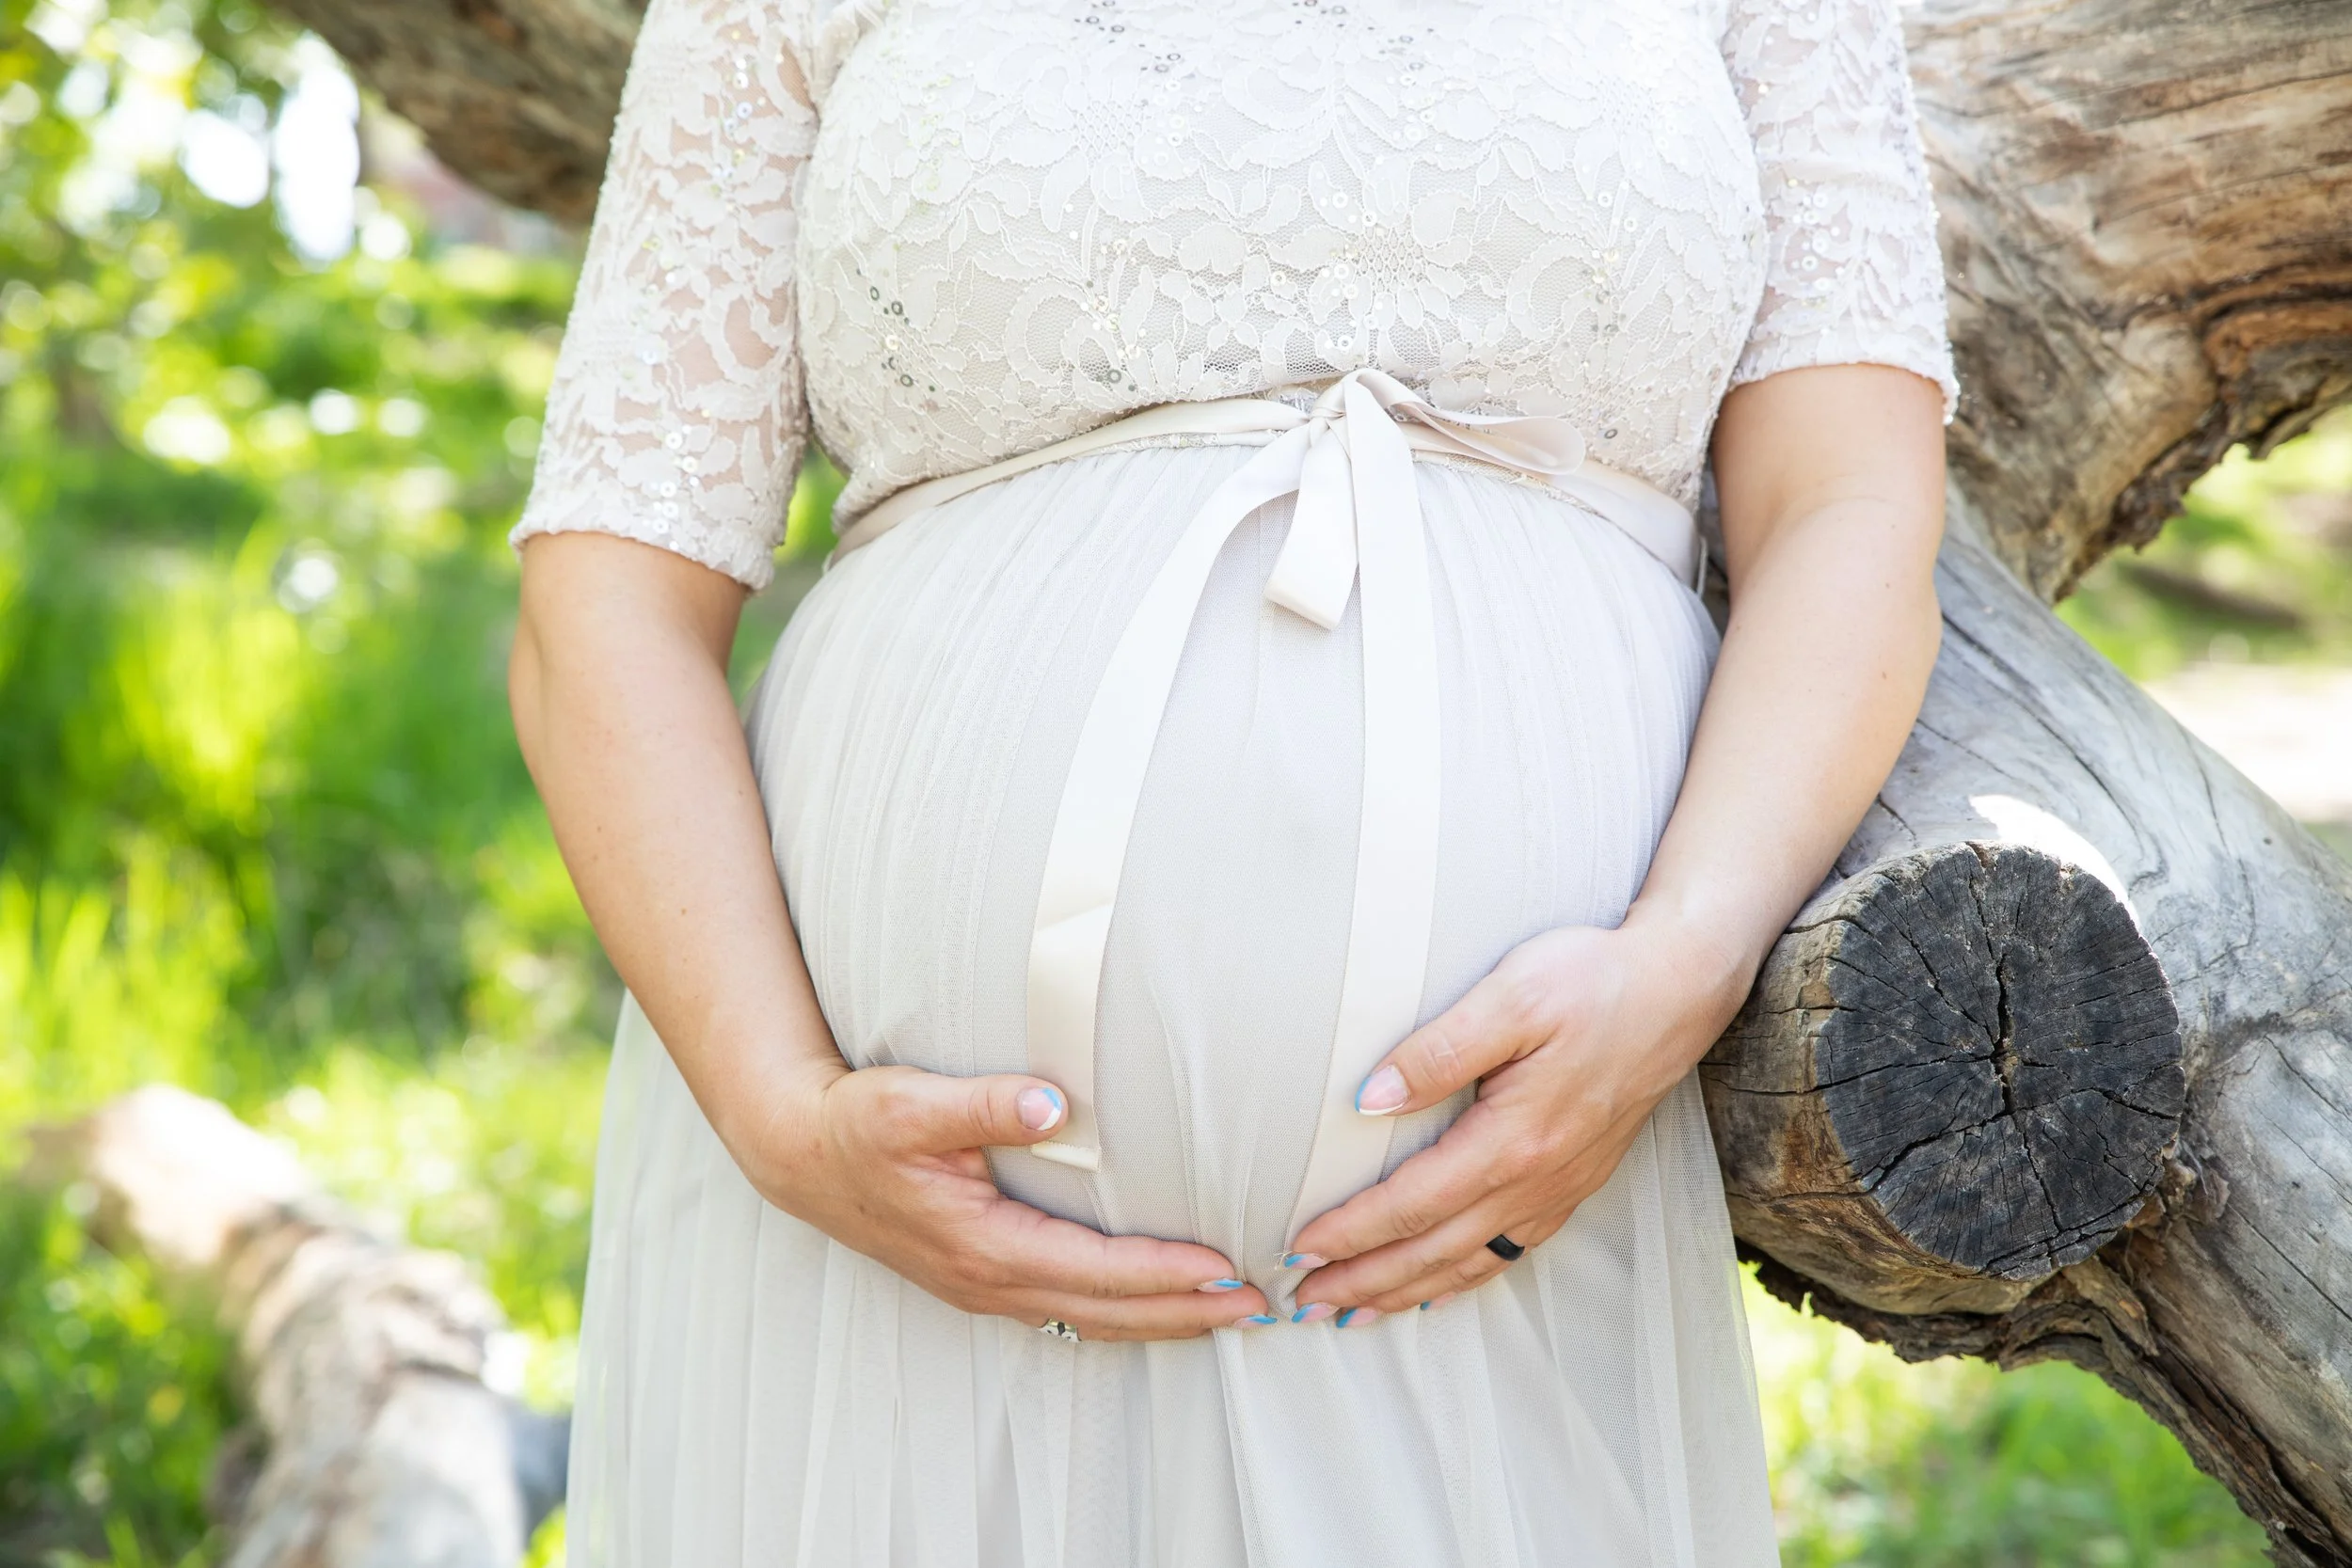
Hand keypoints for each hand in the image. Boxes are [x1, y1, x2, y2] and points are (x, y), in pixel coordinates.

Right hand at [729, 1062, 1269, 1340]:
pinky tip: (1156, 1302)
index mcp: (985, 1244)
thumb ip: (982, 1102)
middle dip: (1187, 1313)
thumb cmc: (858, 1123)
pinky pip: (1070, 1309)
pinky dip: (1124, 1310)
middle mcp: (990, 1280)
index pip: (1098, 1269)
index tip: (1228, 1267)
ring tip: (1229, 1313)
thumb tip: (1050, 1100)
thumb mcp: (910, 1104)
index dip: (1167, 1272)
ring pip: (1092, 1319)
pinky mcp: (982, 1277)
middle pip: (1109, 1311)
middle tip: (1260, 1306)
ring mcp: (985, 1287)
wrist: (799, 1152)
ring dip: (1162, 1319)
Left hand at [1289, 916, 1748, 1317]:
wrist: (1678, 986)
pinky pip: (1511, 1251)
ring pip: (1472, 1261)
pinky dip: (1465, 1278)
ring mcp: (1561, 1187)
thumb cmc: (1592, 980)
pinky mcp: (1576, 1181)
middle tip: (1305, 1304)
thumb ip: (1436, 1051)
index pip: (1413, 1202)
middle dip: (1365, 1281)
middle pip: (1435, 1250)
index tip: (1298, 1249)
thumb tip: (1368, 1100)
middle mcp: (1539, 1179)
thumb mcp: (1510, 996)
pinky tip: (1438, 1287)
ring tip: (1354, 1314)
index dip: (1352, 1232)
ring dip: (1407, 1292)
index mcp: (1515, 1139)